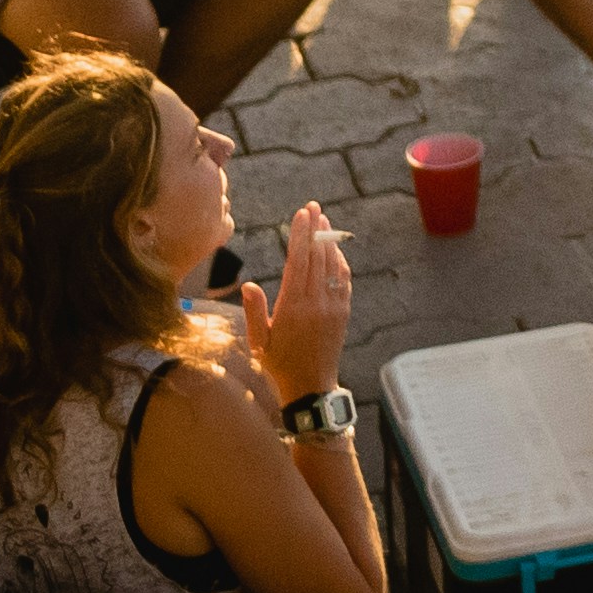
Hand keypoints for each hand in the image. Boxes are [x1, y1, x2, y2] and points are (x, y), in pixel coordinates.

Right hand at [250, 199, 350, 406]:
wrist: (311, 386)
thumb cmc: (279, 364)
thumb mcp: (259, 341)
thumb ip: (255, 311)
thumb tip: (249, 284)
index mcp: (293, 306)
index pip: (298, 261)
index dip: (300, 235)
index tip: (301, 214)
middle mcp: (316, 302)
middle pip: (317, 256)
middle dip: (316, 229)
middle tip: (314, 206)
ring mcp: (333, 305)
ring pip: (333, 265)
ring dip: (328, 241)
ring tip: (324, 221)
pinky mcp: (344, 311)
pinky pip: (344, 279)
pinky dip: (339, 261)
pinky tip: (334, 250)